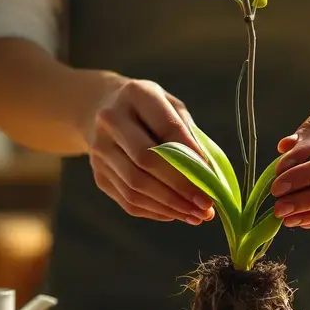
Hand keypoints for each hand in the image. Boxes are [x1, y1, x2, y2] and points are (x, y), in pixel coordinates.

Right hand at [85, 78, 215, 224]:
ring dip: (170, 205)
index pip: (167, 128)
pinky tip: (176, 214)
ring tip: (196, 215)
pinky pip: (128, 200)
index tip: (212, 179)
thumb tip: (209, 175)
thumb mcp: (171, 107)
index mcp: (135, 94)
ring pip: (135, 186)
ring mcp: (99, 149)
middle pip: (146, 160)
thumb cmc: (149, 110)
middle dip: (180, 186)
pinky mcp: (98, 174)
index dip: (191, 156)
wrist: (100, 109)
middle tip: (206, 205)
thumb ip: (190, 135)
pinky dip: (155, 211)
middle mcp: (110, 120)